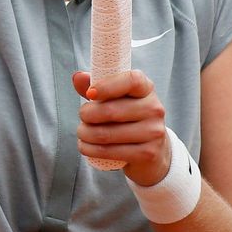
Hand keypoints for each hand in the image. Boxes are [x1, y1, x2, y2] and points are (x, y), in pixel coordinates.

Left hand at [72, 69, 171, 185]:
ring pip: (107, 134)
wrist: (152, 150)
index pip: (132, 80)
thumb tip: (78, 77)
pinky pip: (110, 152)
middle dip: (87, 114)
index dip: (107, 86)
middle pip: (112, 111)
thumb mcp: (117, 98)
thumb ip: (97, 86)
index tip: (89, 94)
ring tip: (82, 132)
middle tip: (82, 117)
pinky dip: (90, 149)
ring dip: (85, 133)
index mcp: (146, 88)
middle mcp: (154, 108)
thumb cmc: (128, 118)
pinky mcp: (147, 154)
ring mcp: (153, 132)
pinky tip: (85, 146)